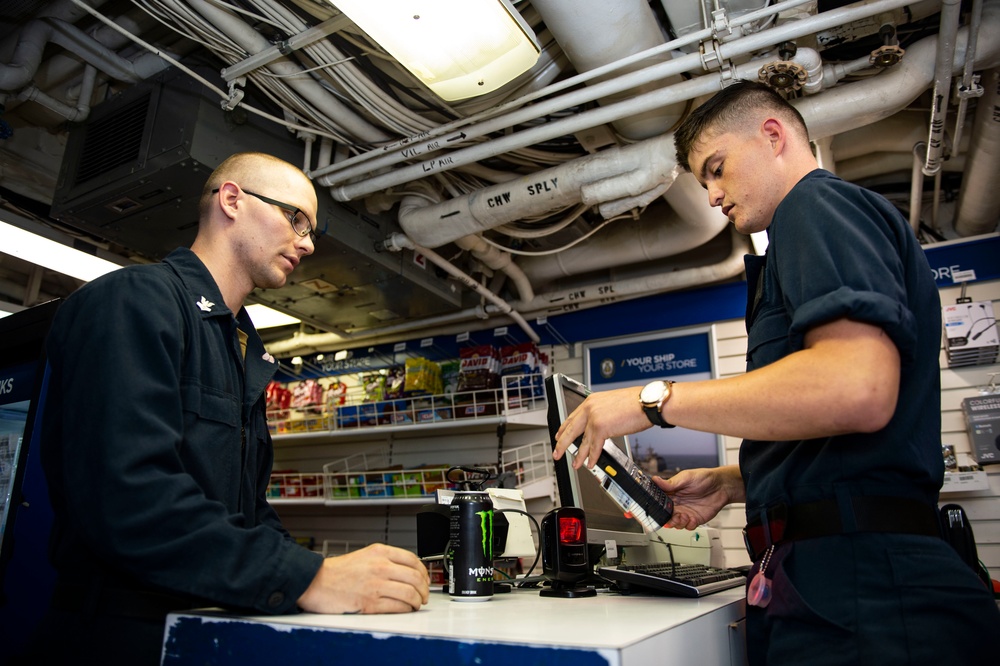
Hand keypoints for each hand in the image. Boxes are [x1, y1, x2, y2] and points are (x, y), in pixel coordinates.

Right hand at [297, 543, 429, 613]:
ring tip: (416, 604)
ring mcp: (376, 585)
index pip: (413, 560)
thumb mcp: (364, 555)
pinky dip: (406, 609)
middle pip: (415, 577)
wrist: (316, 582)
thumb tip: (407, 571)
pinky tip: (406, 609)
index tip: (425, 579)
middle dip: (424, 589)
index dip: (424, 571)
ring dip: (417, 601)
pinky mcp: (370, 603)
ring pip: (409, 593)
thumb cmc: (338, 571)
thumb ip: (385, 559)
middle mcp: (380, 566)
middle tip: (424, 595)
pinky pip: (397, 607)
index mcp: (380, 552)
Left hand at [552, 387, 650, 468]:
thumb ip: (602, 412)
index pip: (573, 417)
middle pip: (571, 429)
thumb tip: (601, 424)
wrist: (647, 402)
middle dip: (562, 443)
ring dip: (578, 455)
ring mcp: (594, 418)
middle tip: (557, 452)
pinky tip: (590, 463)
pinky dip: (592, 457)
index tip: (560, 435)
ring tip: (575, 464)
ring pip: (582, 441)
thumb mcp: (612, 403)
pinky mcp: (601, 428)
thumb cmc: (636, 402)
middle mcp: (590, 408)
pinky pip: (594, 447)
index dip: (564, 428)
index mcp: (592, 401)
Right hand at [656, 465, 743, 529]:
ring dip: (677, 523)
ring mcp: (686, 512)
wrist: (721, 486)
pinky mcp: (695, 519)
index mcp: (672, 493)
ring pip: (675, 524)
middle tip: (672, 516)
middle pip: (665, 516)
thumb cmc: (704, 478)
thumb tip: (655, 480)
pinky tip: (692, 518)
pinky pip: (688, 527)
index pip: (658, 502)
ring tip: (683, 516)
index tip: (653, 510)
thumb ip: (670, 483)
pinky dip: (688, 525)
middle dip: (666, 519)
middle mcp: (677, 504)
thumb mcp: (686, 477)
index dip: (654, 508)